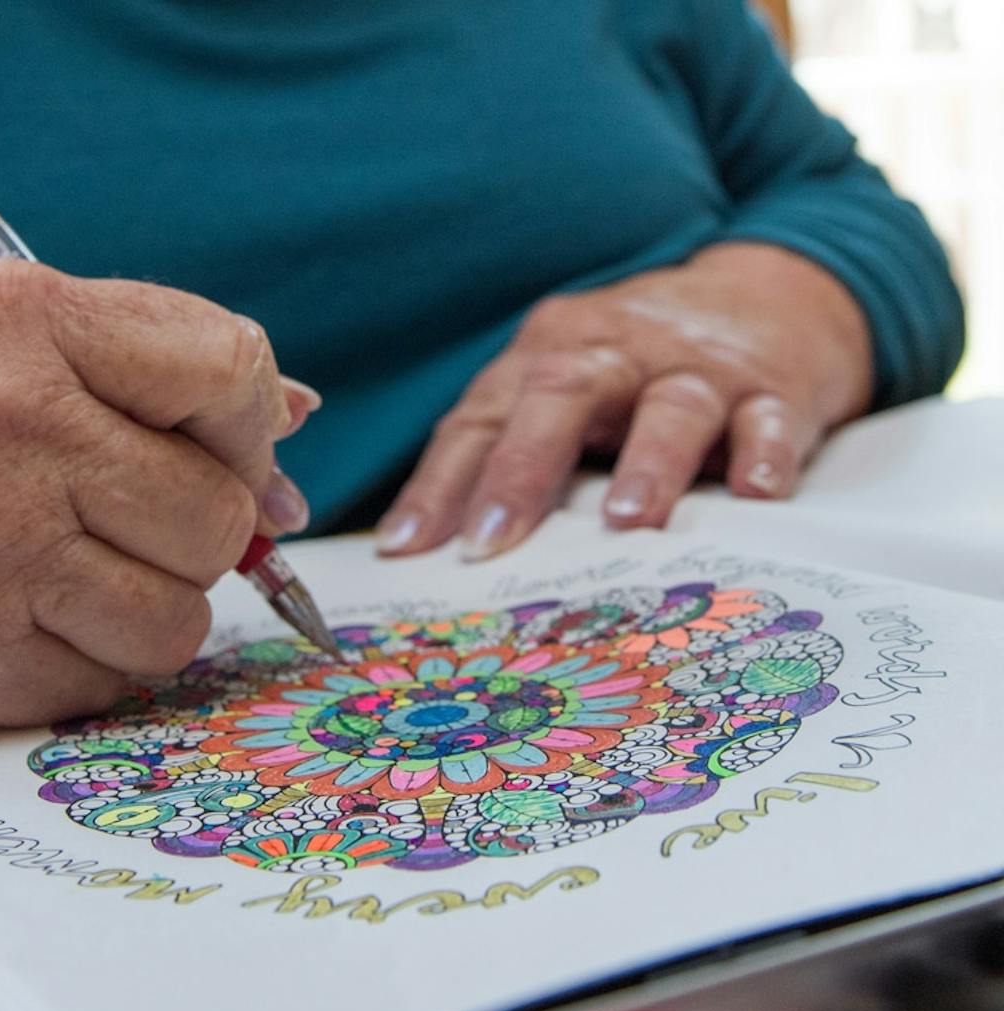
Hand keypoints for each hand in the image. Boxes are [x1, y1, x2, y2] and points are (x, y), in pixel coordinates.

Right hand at [0, 260, 318, 724]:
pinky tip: (21, 616)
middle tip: (117, 516)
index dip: (245, 425)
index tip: (212, 448)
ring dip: (148, 605)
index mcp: (20, 318)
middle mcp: (1, 426)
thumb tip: (296, 420)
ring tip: (68, 569)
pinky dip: (89, 660)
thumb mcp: (14, 337)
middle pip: (217, 515)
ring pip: (183, 617)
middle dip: (193, 529)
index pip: (230, 368)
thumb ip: (158, 363)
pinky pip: (115, 681)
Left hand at [375, 243, 872, 558]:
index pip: (480, 417)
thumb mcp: (566, 388)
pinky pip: (770, 420)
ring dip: (645, 467)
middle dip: (519, 472)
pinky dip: (765, 455)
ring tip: (625, 525)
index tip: (402, 549)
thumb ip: (508, 449)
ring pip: (669, 408)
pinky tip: (758, 494)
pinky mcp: (775, 388)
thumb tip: (431, 548)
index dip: (438, 484)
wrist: (775, 295)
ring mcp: (698, 368)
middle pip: (560, 396)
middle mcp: (617, 352)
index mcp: (550, 353)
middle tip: (488, 544)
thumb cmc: (641, 367)